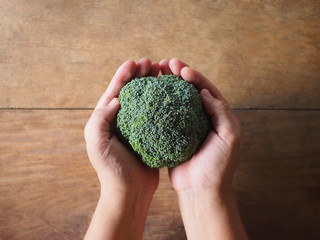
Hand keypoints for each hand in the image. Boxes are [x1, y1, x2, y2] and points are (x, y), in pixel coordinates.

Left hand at [84, 58, 159, 193]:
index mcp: (106, 120)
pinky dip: (161, 102)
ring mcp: (136, 126)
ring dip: (151, 85)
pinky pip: (155, 113)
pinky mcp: (149, 134)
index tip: (134, 63)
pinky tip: (170, 94)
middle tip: (151, 64)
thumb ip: (100, 119)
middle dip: (139, 76)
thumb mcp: (97, 144)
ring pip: (144, 100)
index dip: (123, 75)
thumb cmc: (111, 169)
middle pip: (130, 92)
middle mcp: (121, 120)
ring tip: (161, 72)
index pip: (114, 92)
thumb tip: (116, 99)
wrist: (130, 190)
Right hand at [160, 58, 241, 194]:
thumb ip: (220, 112)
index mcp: (219, 116)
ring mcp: (188, 126)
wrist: (202, 190)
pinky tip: (151, 96)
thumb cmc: (218, 166)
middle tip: (166, 63)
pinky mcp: (175, 134)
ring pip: (178, 101)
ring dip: (168, 86)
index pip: (207, 90)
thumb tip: (205, 92)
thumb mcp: (229, 136)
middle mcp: (204, 118)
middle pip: (191, 91)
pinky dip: (160, 104)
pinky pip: (167, 115)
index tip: (181, 69)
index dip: (195, 77)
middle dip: (179, 76)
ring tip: (156, 73)